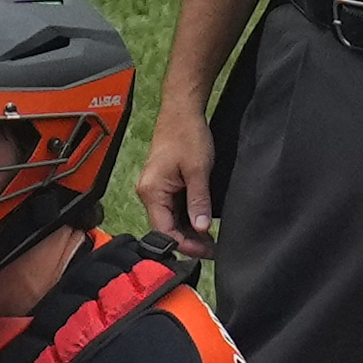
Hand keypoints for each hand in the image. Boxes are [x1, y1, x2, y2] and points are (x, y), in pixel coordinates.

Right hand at [138, 95, 220, 261]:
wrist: (182, 111)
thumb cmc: (186, 134)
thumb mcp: (198, 171)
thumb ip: (199, 201)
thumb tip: (201, 228)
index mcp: (151, 191)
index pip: (164, 231)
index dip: (185, 245)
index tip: (206, 251)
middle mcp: (149, 193)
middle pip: (166, 228)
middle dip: (189, 241)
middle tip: (213, 249)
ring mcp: (156, 189)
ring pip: (171, 220)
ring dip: (189, 230)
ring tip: (211, 239)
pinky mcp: (164, 185)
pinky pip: (173, 208)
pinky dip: (187, 218)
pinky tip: (202, 222)